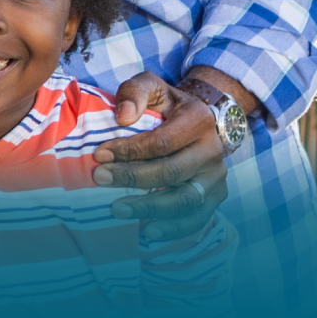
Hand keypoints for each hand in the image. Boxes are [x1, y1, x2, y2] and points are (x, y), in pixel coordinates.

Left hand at [90, 73, 229, 241]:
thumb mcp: (151, 86)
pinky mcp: (216, 197)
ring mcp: (216, 177)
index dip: (129, 151)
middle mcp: (213, 150)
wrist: (199, 120)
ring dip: (149, 208)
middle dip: (132, 178)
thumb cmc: (167, 105)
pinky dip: (173, 229)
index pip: (161, 142)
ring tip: (117, 209)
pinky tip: (147, 231)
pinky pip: (197, 218)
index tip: (99, 155)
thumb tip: (122, 117)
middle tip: (99, 179)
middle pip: (172, 172)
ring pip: (185, 199)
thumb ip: (135, 92)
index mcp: (198, 120)